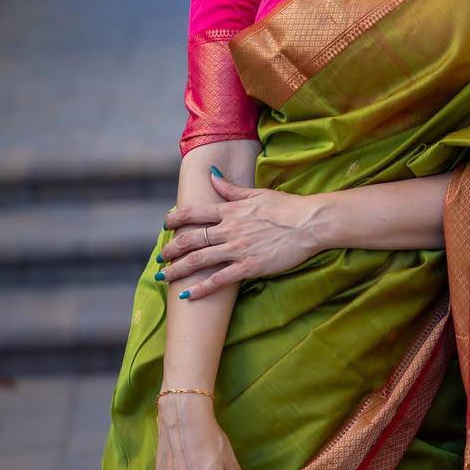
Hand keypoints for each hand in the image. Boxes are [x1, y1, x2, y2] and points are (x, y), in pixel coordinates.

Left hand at [159, 171, 322, 299]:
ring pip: (199, 260)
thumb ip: (231, 188)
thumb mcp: (256, 193)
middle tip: (161, 257)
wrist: (308, 223)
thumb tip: (212, 174)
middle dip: (171, 249)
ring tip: (164, 276)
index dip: (176, 219)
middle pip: (191, 239)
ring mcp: (238, 249)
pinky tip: (189, 295)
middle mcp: (229, 230)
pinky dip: (202, 288)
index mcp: (230, 211)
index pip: (194, 213)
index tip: (165, 225)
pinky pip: (219, 279)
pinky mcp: (249, 266)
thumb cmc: (286, 207)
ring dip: (178, 269)